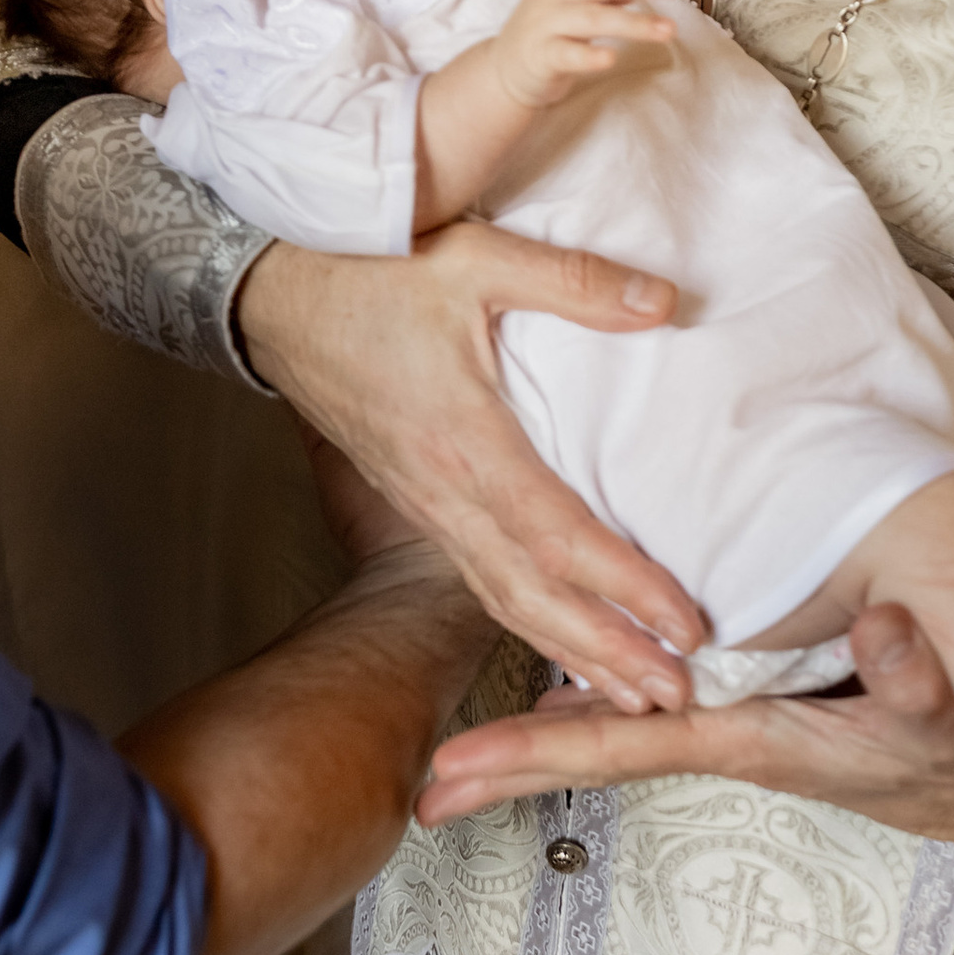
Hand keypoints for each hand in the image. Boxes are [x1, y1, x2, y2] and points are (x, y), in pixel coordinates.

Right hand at [235, 225, 705, 710]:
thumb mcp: (474, 258)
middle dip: (607, 651)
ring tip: (634, 695)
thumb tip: (661, 304)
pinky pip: (483, 579)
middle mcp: (443, 493)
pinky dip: (531, 623)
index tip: (682, 622)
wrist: (270, 296)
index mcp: (463, 440)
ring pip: (505, 598)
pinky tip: (566, 643)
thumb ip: (572, 282)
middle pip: (533, 595)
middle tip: (675, 696)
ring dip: (572, 651)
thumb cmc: (363, 273)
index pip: (556, 536)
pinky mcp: (419, 504)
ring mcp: (427, 506)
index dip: (624, 585)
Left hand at [419, 597, 953, 850]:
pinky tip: (573, 675)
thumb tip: (878, 629)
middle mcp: (731, 732)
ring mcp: (744, 718)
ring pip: (624, 722)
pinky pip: (664, 695)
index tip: (455, 773)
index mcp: (757, 736)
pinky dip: (609, 691)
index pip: (626, 745)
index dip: (540, 752)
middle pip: (598, 746)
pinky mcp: (768, 695)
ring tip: (463, 754)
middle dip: (511, 765)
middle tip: (423, 789)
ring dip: (549, 733)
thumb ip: (922, 677)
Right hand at [495, 0, 678, 110]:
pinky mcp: (540, 56)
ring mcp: (544, 24)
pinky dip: (589, 56)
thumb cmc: (548, 31)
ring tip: (667, 31)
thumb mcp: (572, 0)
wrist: (505, 69)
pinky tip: (611, 58)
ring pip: (592, 17)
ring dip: (633, 23)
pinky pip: (567, 54)